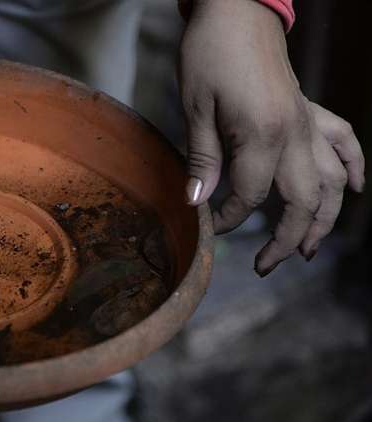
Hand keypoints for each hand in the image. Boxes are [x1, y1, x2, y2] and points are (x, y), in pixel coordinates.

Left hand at [179, 0, 364, 275]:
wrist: (237, 11)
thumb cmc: (209, 54)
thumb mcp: (196, 107)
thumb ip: (202, 157)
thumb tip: (196, 202)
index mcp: (263, 135)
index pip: (250, 194)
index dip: (230, 217)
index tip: (212, 228)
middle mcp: (295, 133)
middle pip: (303, 200)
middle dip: (286, 239)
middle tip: (267, 265)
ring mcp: (309, 122)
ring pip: (333, 181)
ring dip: (324, 218)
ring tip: (308, 249)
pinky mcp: (311, 110)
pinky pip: (344, 141)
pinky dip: (355, 166)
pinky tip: (357, 189)